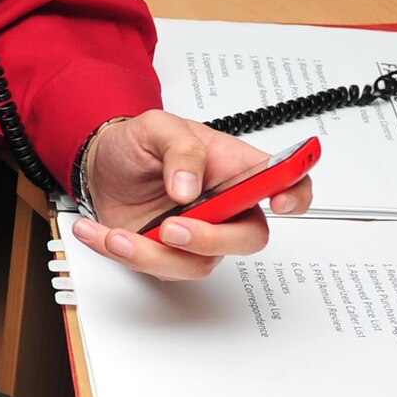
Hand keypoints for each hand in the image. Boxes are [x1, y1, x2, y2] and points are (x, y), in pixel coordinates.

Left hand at [70, 110, 312, 281]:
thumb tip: (189, 186)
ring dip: (154, 254)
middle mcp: (224, 207)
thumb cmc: (138, 144)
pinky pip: (158, 269)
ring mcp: (199, 234)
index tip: (280, 203)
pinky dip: (124, 255)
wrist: (101, 165)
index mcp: (235, 169)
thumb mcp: (156, 127)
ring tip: (118, 235)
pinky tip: (100, 234)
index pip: (286, 180)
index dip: (295, 194)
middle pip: (248, 238)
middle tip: (174, 228)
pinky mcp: (169, 254)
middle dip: (211, 240)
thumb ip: (180, 149)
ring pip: (200, 263)